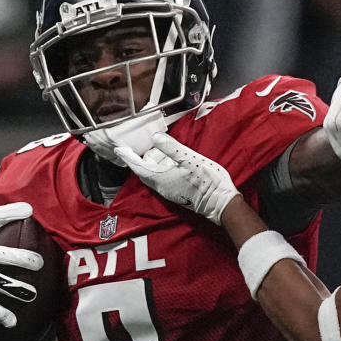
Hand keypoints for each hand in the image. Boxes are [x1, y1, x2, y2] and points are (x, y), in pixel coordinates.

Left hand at [115, 134, 240, 224]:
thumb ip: (171, 148)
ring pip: (154, 174)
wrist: (220, 202)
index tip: (120, 149)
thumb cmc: (207, 182)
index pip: (138, 166)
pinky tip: (173, 162)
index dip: (127, 156)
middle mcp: (161, 186)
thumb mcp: (189, 159)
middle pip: (145, 170)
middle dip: (144, 157)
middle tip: (151, 145)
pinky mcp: (177, 193)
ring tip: (165, 151)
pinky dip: (163, 168)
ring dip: (155, 162)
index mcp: (160, 178)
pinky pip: (162, 179)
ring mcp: (169, 191)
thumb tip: (156, 137)